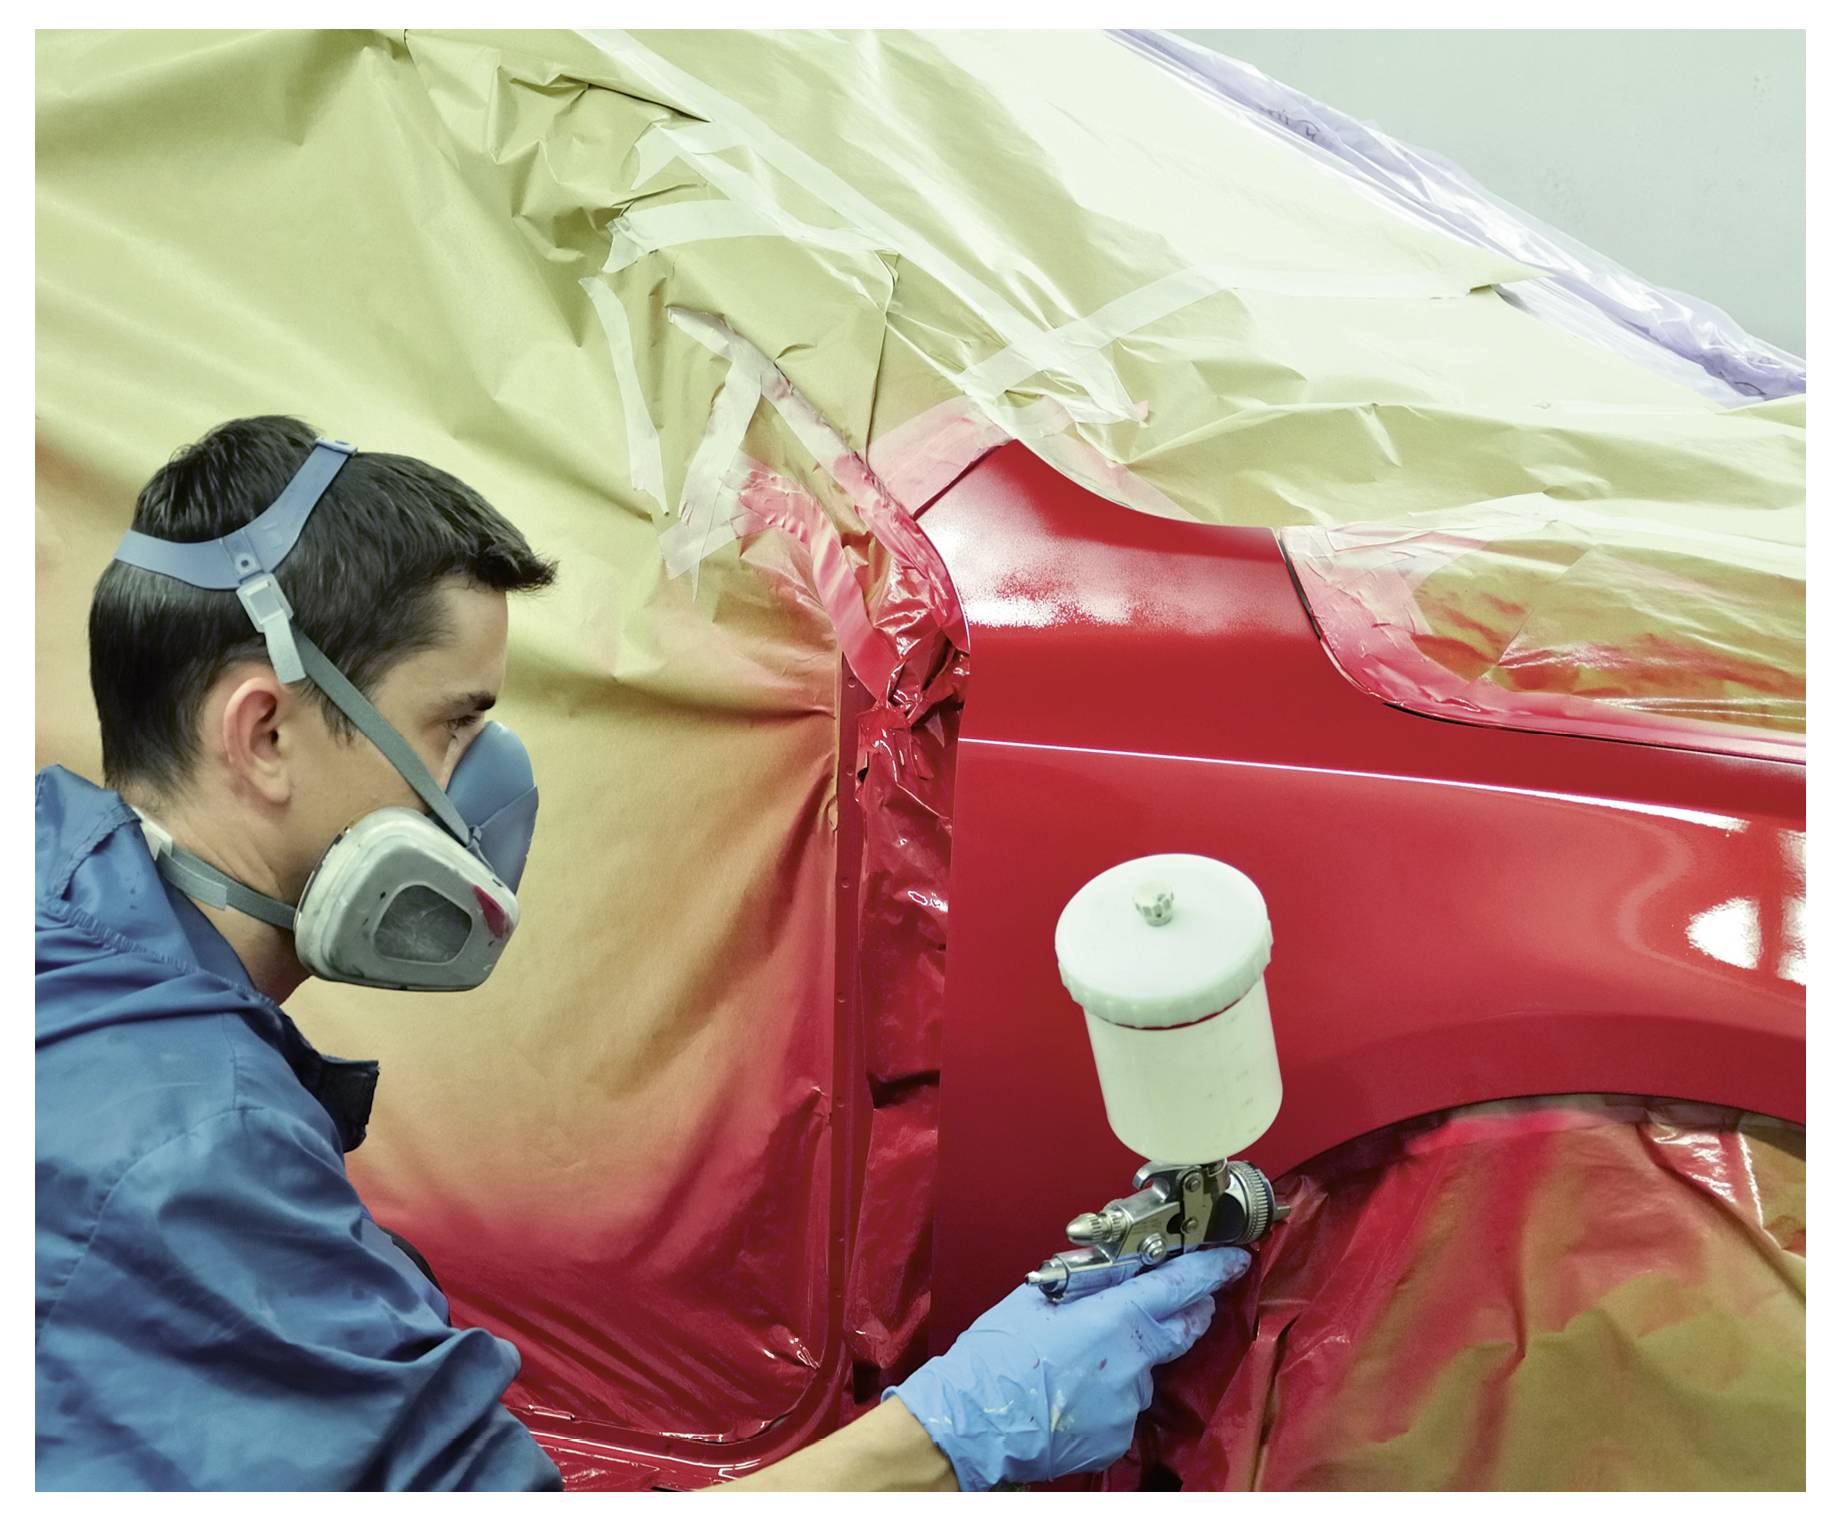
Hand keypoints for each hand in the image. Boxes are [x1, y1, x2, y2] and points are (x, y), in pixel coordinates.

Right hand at [883, 1246, 1250, 1489]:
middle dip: (1186, 1311)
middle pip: (1181, 1330)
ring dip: (1126, 1357)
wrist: (974, 1422)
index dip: (1212, 1270)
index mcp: (1115, 1319)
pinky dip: (1107, 1392)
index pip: (1180, 1286)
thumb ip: (1087, 1280)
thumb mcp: (1040, 1296)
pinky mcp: (1117, 1436)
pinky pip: (1123, 1404)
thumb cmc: (997, 1357)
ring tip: (1075, 1359)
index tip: (1233, 1260)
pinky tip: (1072, 1389)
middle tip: (1175, 1298)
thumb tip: (1117, 1266)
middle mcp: (1132, 1363)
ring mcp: (1128, 1404)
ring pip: (1144, 1369)